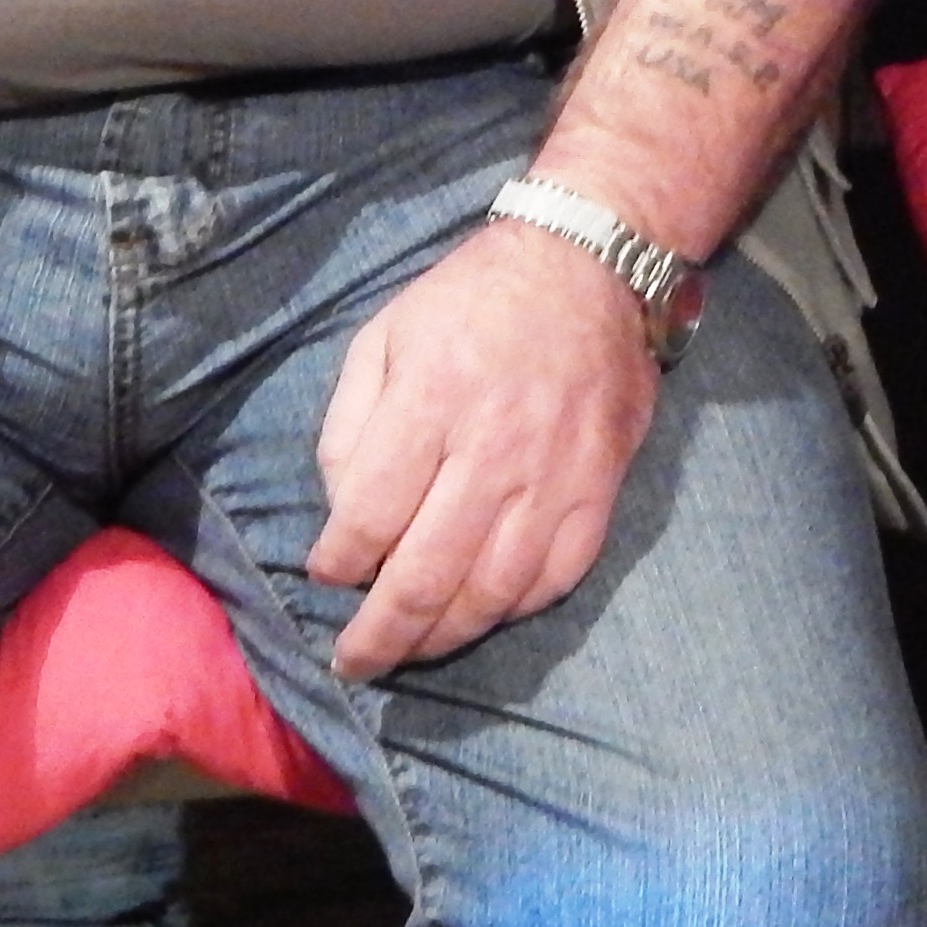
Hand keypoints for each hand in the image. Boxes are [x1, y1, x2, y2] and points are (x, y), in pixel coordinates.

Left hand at [310, 218, 661, 679]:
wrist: (589, 264)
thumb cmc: (471, 301)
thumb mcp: (384, 335)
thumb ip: (350, 425)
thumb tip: (344, 516)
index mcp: (430, 400)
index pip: (369, 517)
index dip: (337, 563)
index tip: (325, 575)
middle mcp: (492, 448)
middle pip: (425, 575)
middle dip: (380, 635)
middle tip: (355, 662)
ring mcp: (554, 475)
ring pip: (491, 593)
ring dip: (442, 638)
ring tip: (411, 650)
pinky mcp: (600, 488)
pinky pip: (554, 578)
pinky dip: (512, 610)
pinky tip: (481, 613)